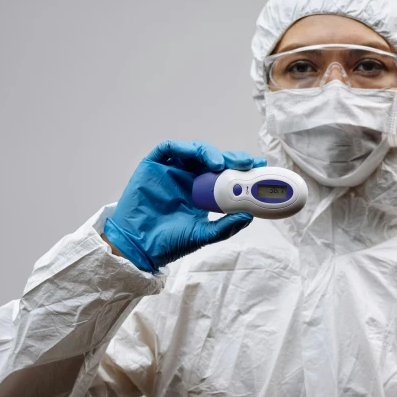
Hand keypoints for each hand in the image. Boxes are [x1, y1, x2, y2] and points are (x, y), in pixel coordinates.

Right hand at [103, 140, 266, 272]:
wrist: (138, 247)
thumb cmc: (167, 242)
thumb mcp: (201, 235)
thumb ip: (224, 227)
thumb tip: (248, 216)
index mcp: (200, 193)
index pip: (224, 176)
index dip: (241, 170)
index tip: (258, 169)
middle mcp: (187, 179)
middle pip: (212, 161)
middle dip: (230, 158)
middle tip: (245, 163)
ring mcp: (170, 171)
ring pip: (194, 151)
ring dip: (210, 153)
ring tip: (221, 164)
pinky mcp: (152, 166)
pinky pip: (169, 149)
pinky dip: (184, 148)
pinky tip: (196, 156)